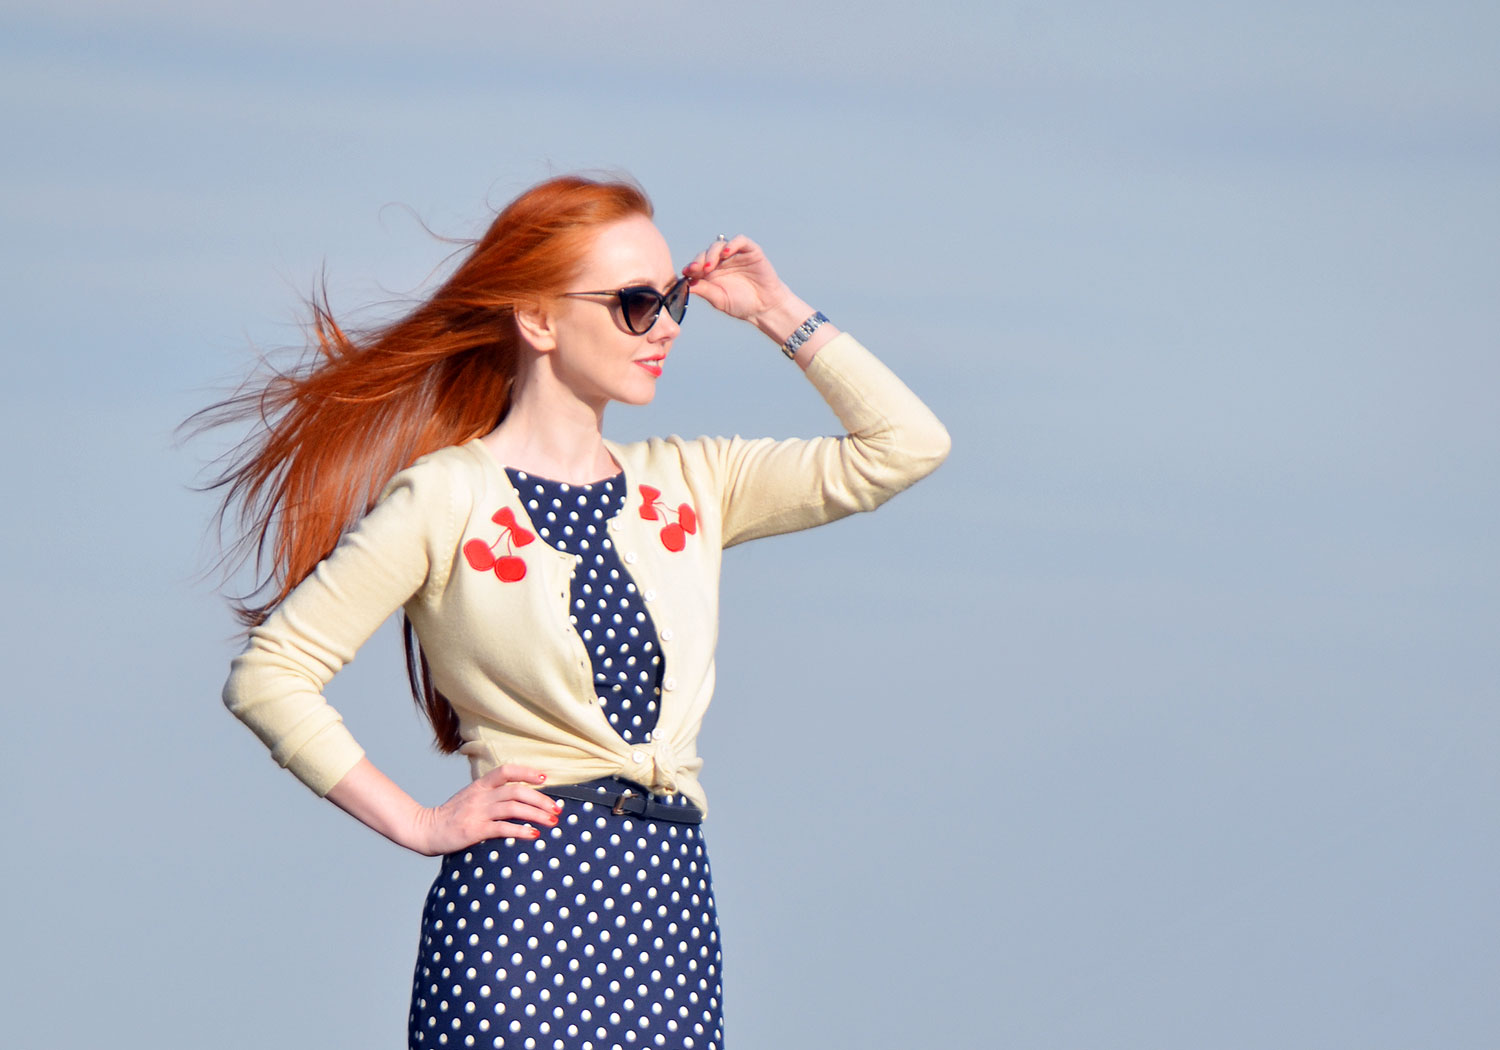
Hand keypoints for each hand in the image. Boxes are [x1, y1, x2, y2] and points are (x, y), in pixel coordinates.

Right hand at [408, 764, 559, 855]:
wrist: (426, 830)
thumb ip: (490, 794)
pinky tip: (532, 835)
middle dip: (540, 799)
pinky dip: (520, 831)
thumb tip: (518, 796)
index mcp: (480, 785)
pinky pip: (502, 828)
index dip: (527, 772)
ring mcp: (477, 812)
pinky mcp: (474, 830)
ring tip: (551, 822)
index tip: (545, 777)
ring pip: (513, 807)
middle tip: (556, 809)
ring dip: (536, 814)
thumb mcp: (470, 798)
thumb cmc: (452, 815)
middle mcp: (480, 796)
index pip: (506, 771)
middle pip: (516, 791)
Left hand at [681, 236, 796, 328]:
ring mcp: (735, 254)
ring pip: (719, 245)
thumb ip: (704, 290)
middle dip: (699, 261)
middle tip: (696, 270)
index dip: (690, 267)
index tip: (686, 273)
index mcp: (710, 273)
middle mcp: (721, 261)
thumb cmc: (741, 304)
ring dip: (712, 253)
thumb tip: (685, 284)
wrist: (765, 307)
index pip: (697, 265)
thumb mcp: (719, 299)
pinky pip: (740, 241)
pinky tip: (726, 253)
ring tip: (710, 266)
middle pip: (706, 253)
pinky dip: (732, 244)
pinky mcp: (750, 250)